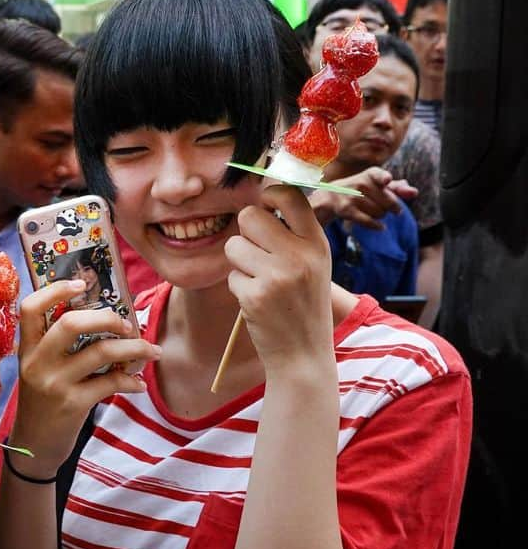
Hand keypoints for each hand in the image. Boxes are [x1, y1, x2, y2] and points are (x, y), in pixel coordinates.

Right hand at [11, 281, 159, 475]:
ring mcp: (54, 383)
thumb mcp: (39, 370)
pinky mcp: (73, 404)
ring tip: (151, 350)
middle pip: (71, 324)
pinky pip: (111, 383)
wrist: (34, 448)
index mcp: (27, 349)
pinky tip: (139, 384)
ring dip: (134, 348)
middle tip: (127, 323)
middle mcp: (37, 362)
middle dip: (107, 318)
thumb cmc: (42, 403)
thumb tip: (105, 320)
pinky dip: (132, 381)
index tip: (81, 283)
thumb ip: (58, 347)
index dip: (55, 290)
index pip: (30, 307)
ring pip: (100, 352)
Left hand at [225, 185, 334, 370]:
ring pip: (233, 245)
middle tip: (257, 253)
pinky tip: (258, 302)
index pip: (290, 196)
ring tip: (259, 279)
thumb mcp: (314, 264)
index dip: (270, 194)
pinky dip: (239, 287)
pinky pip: (231, 275)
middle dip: (245, 233)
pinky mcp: (255, 296)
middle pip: (250, 216)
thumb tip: (265, 198)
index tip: (266, 205)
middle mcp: (300, 256)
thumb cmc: (304, 304)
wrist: (305, 354)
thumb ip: (294, 234)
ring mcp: (277, 276)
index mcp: (317, 244)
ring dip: (239, 262)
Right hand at [310, 166, 417, 228]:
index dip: (384, 179)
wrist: (332, 195)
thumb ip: (398, 188)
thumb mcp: (378, 184)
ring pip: (381, 213)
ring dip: (381, 215)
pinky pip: (368, 221)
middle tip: (388, 207)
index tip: (387, 181)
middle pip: (389, 202)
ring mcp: (353, 197)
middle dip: (392, 207)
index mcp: (371, 174)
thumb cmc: (363, 189)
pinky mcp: (347, 210)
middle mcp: (361, 183)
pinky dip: (377, 226)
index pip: (379, 175)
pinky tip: (381, 227)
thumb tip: (414, 192)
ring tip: (373, 210)